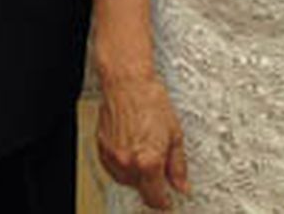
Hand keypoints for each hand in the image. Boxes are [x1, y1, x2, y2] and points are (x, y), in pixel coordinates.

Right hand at [96, 72, 188, 209]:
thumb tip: (181, 185)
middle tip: (158, 165)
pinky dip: (122, 165)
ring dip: (136, 175)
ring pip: (126, 180)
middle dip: (151, 184)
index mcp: (149, 161)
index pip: (155, 198)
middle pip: (140, 190)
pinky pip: (113, 168)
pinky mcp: (102, 148)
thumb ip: (178, 166)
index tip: (167, 201)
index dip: (164, 202)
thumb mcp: (175, 135)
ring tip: (144, 152)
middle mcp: (128, 162)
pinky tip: (131, 149)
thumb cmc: (150, 100)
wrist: (126, 82)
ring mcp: (113, 156)